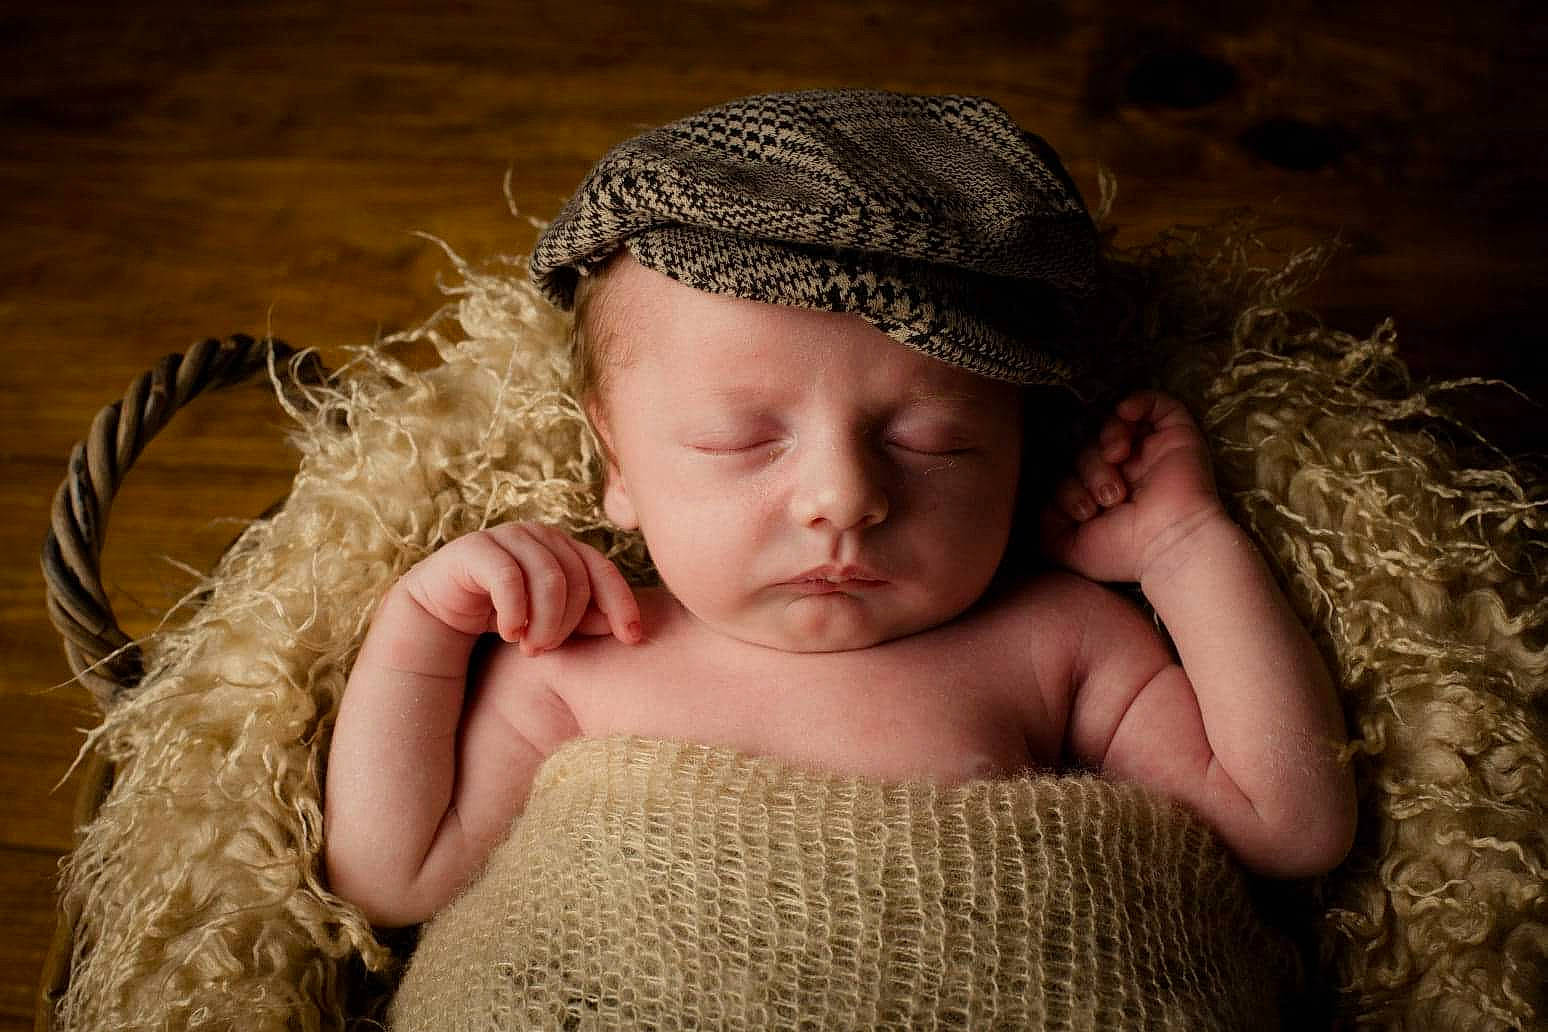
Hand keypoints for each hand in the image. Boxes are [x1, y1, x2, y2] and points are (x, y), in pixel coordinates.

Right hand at [401, 522, 641, 654]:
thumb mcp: (551, 623)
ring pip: (548, 578)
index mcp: (564, 546)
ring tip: (530, 647)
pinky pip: (508, 578)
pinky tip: (510, 634)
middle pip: (577, 578)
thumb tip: (627, 628)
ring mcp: (507, 535)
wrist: (440, 614)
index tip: (632, 638)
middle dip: (568, 622)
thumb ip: (587, 621)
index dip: (621, 603)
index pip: (603, 570)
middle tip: (545, 650)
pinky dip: (514, 611)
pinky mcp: (475, 547)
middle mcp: (540, 535)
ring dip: (544, 621)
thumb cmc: (504, 618)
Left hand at [1040, 391, 1225, 584]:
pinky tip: (1124, 415)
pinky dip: (1135, 401)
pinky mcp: (1175, 435)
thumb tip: (1041, 500)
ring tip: (1117, 461)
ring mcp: (1149, 451)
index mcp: (1101, 493)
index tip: (1084, 512)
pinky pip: (1154, 401)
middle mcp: (1125, 470)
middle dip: (1089, 469)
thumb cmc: (1123, 552)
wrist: (1168, 547)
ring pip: (1111, 424)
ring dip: (1105, 439)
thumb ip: (1045, 523)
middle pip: (1086, 447)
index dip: (1068, 486)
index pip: (1069, 470)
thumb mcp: (1068, 547)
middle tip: (1107, 499)